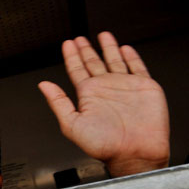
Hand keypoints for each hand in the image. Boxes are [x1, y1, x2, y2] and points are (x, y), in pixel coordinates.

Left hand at [38, 32, 168, 176]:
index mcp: (88, 96)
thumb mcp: (72, 124)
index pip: (77, 70)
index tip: (68, 44)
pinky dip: (132, 56)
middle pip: (93, 63)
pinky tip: (125, 48)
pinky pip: (138, 67)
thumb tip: (43, 85)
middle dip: (86, 50)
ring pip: (114, 61)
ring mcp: (125, 86)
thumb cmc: (104, 146)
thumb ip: (58, 102)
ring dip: (108, 47)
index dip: (71, 56)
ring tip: (102, 35)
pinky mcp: (144, 87)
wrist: (134, 153)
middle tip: (79, 38)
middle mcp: (106, 89)